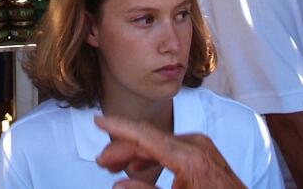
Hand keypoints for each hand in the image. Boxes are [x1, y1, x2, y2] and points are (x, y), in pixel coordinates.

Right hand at [95, 115, 247, 188]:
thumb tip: (119, 185)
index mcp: (188, 157)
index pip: (145, 135)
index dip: (119, 127)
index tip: (98, 120)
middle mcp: (195, 144)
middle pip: (149, 139)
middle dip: (123, 148)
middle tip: (102, 162)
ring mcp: (201, 146)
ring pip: (159, 143)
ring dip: (136, 153)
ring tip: (114, 166)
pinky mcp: (203, 152)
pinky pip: (171, 149)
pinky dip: (153, 156)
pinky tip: (139, 167)